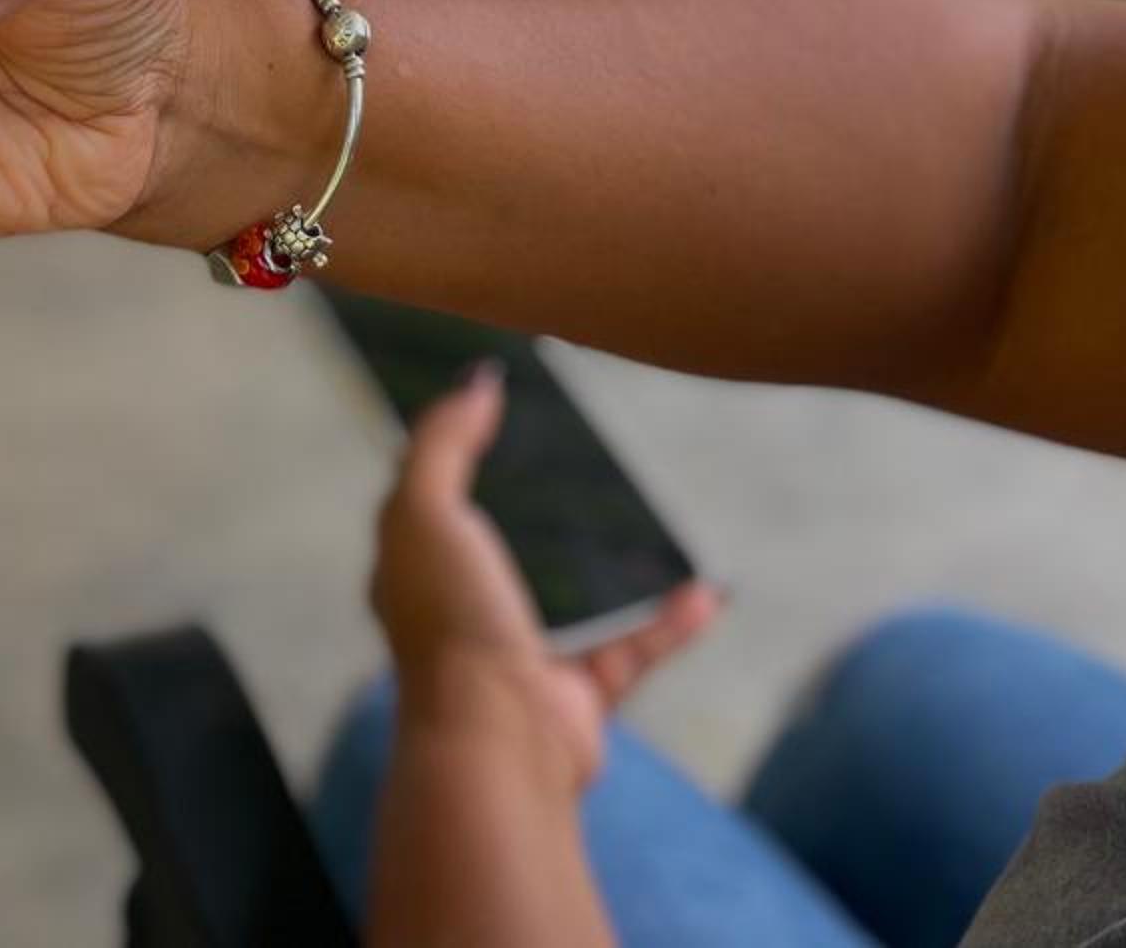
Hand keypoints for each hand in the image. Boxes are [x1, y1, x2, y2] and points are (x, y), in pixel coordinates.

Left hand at [371, 365, 718, 793]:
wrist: (496, 743)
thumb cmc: (450, 624)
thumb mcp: (424, 512)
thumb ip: (443, 444)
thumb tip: (476, 383)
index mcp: (416, 566)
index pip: (426, 494)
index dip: (451, 446)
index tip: (496, 398)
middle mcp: (464, 609)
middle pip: (500, 543)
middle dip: (531, 505)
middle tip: (583, 451)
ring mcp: (523, 653)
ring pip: (570, 599)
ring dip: (608, 565)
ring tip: (650, 515)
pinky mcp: (578, 694)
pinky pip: (633, 649)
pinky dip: (671, 623)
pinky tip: (709, 590)